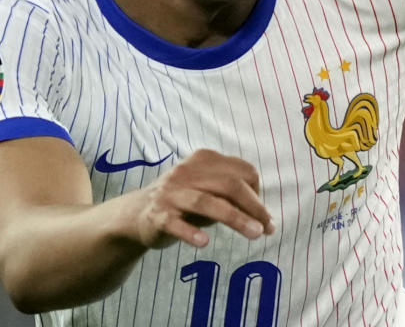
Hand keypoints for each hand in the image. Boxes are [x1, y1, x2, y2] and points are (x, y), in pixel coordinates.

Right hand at [129, 149, 274, 248]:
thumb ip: (232, 196)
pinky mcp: (157, 215)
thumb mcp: (209, 192)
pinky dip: (191, 232)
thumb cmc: (183, 201)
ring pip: (206, 202)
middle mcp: (187, 172)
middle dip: (253, 206)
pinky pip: (175, 223)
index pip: (241, 171)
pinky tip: (204, 242)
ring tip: (254, 234)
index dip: (257, 193)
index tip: (263, 215)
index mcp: (204, 160)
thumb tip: (264, 217)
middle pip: (228, 184)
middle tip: (267, 228)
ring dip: (234, 218)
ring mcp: (171, 193)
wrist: (137, 213)